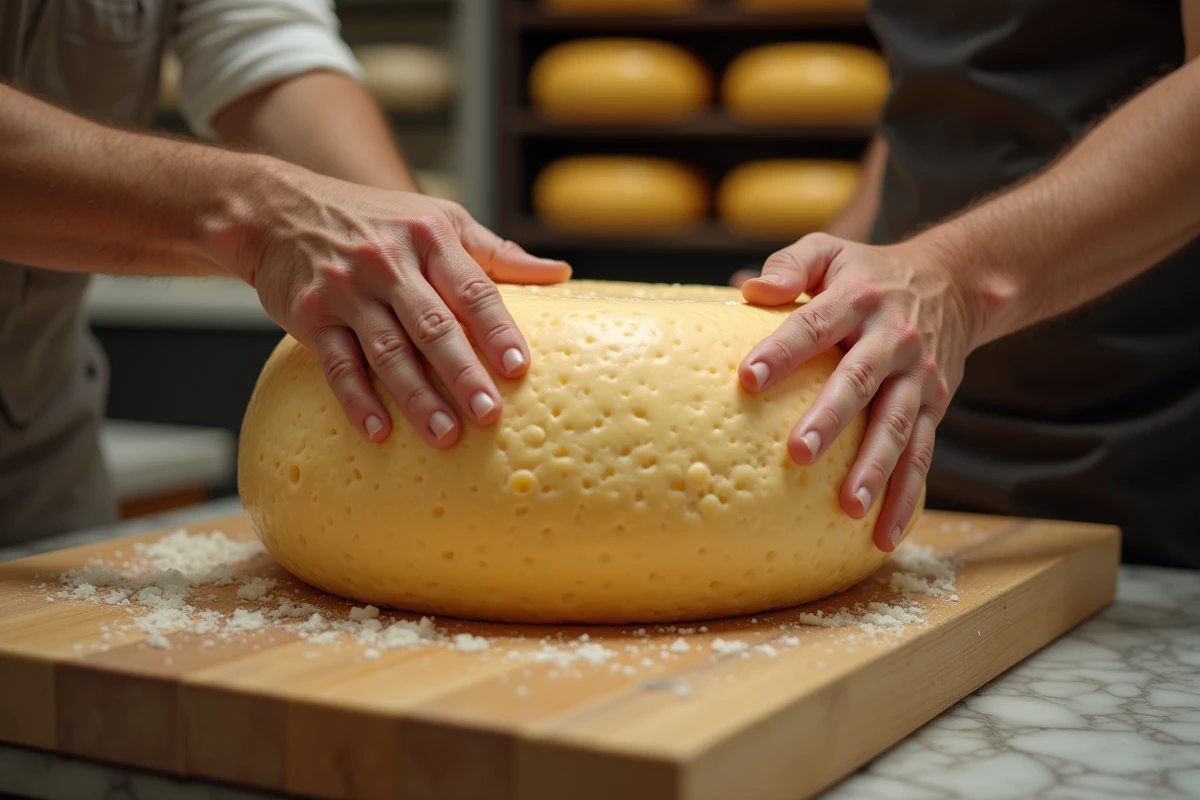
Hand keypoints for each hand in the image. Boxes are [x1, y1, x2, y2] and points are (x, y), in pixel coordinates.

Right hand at [215, 161, 570, 446]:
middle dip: (463, 372)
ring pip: (389, 350)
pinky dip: (358, 400)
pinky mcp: (312, 317)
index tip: (519, 367)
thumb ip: (497, 253)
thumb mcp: (438, 221)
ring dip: (417, 397)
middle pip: (434, 325)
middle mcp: (389, 262)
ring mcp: (348, 291)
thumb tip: (561, 275)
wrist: (280, 211)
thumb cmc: (376, 221)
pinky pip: (339, 365)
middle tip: (489, 413)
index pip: (472, 288)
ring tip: (446, 434)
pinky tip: (380, 431)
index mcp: (430, 237)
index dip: (497, 329)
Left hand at [736, 233, 977, 551]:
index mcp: (856, 299)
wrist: (956, 281)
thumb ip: (790, 265)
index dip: (782, 351)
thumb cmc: (868, 272)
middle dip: (829, 420)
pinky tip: (882, 533)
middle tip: (796, 453)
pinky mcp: (935, 405)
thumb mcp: (830, 251)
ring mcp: (917, 376)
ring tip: (847, 506)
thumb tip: (747, 288)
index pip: (814, 324)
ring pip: (896, 426)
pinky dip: (907, 496)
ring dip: (874, 468)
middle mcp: (892, 339)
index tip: (747, 378)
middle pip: (858, 381)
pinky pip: (922, 454)